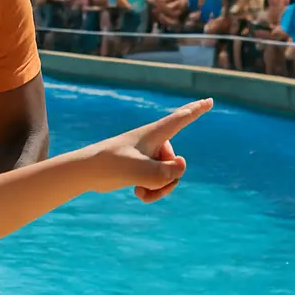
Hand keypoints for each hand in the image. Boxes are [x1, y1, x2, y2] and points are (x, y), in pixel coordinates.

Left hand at [75, 98, 210, 200]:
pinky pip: (159, 182)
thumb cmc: (109, 166)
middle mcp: (154, 143)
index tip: (209, 100)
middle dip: (169, 179)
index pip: (181, 118)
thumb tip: (182, 168)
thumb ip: (163, 173)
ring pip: (169, 176)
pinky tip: (138, 193)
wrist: (85, 172)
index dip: (197, 109)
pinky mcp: (141, 168)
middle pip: (177, 163)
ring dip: (160, 188)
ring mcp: (148, 156)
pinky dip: (152, 191)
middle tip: (149, 184)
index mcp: (154, 134)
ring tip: (141, 191)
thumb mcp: (138, 171)